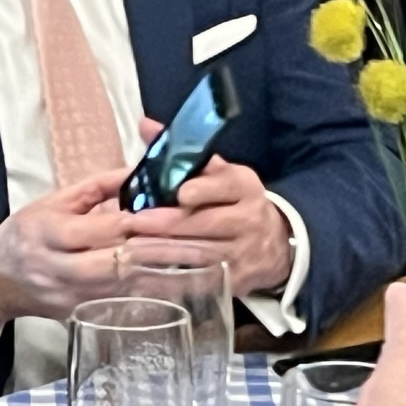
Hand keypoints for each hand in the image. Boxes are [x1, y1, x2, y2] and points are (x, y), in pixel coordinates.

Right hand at [0, 156, 228, 330]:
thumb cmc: (26, 232)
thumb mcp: (52, 200)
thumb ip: (96, 187)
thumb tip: (136, 174)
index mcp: (51, 233)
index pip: (105, 227)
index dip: (143, 222)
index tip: (176, 214)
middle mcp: (62, 268)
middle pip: (122, 261)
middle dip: (167, 253)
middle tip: (206, 244)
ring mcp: (73, 297)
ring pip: (129, 288)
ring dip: (170, 278)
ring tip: (205, 268)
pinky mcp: (82, 316)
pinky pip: (124, 305)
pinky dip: (155, 296)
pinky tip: (182, 289)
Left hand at [129, 156, 295, 296]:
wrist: (274, 242)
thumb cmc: (233, 200)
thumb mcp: (218, 171)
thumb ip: (182, 151)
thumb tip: (144, 125)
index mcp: (243, 187)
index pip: (225, 186)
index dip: (203, 190)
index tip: (180, 193)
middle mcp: (247, 219)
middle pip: (207, 223)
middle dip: (168, 224)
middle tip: (134, 222)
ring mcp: (242, 253)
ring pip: (201, 254)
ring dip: (164, 252)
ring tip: (131, 247)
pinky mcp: (235, 281)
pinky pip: (200, 281)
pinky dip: (172, 279)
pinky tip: (145, 274)